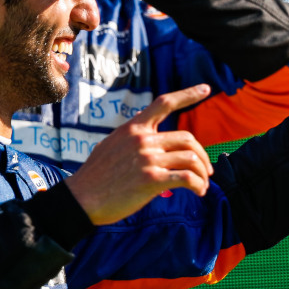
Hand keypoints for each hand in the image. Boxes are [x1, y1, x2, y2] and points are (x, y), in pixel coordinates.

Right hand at [64, 84, 213, 224]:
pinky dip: (198, 185)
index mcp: (134, 128)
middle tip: (206, 171)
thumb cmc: (97, 175)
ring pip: (191, 158)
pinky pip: (186, 178)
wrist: (81, 199)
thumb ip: (131, 134)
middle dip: (202, 156)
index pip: (165, 103)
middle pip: (187, 139)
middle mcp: (143, 139)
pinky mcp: (151, 180)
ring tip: (203, 185)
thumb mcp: (111, 144)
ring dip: (202, 174)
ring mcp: (147, 159)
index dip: (188, 94)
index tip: (206, 88)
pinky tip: (199, 192)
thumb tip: (142, 119)